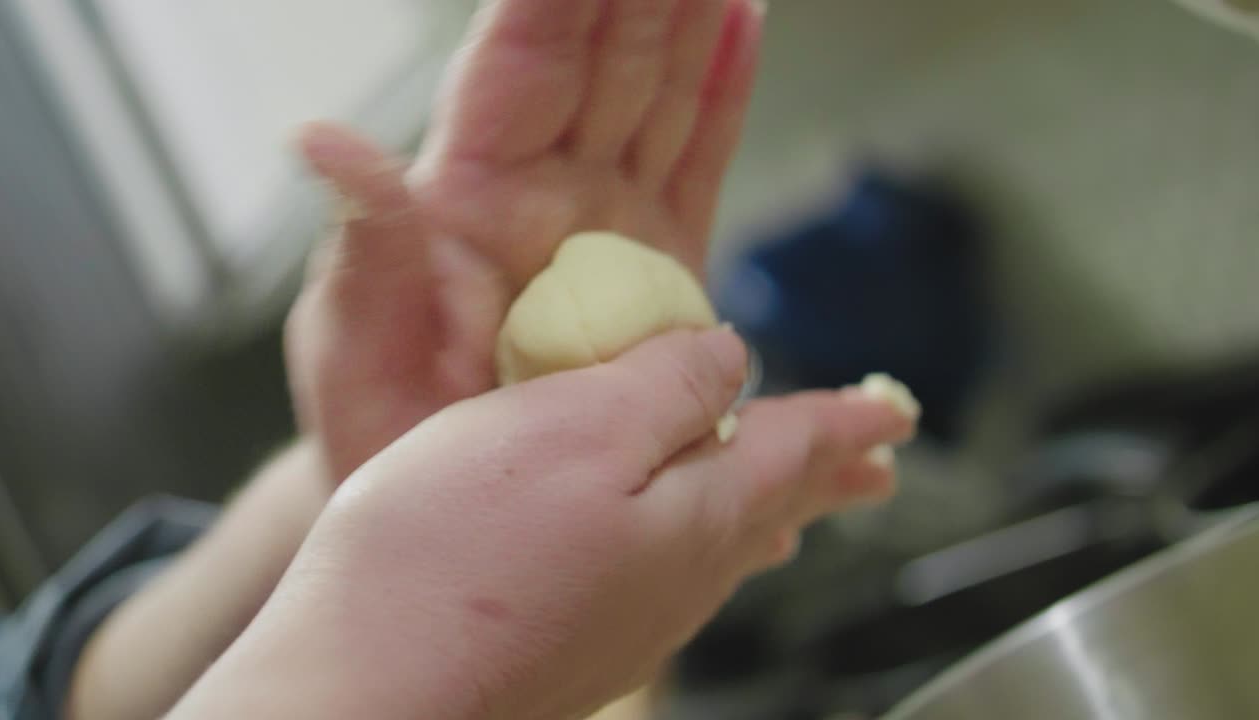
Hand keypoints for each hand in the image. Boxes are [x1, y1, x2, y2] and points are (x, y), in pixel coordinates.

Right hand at [168, 328, 916, 719]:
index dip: (842, 419)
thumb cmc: (453, 555)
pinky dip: (701, 543)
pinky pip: (668, 575)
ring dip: (769, 509)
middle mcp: (674, 578)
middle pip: (768, 507)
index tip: (892, 408)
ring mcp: (624, 619)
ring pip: (722, 545)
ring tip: (802, 503)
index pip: (790, 449)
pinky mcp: (570, 639)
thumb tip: (731, 362)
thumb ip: (666, 388)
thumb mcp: (573, 427)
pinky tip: (687, 550)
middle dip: (823, 474)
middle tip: (876, 464)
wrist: (366, 692)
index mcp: (690, 513)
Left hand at [287, 0, 766, 482]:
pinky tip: (746, 27)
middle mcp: (544, 188)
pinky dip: (724, 95)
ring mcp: (607, 221)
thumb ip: (364, 246)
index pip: (518, 61)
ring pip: (656, 92)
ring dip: (691, 17)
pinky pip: (697, 160)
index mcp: (468, 191)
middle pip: (601, 56)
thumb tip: (320, 139)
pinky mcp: (661, 265)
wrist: (452, 502)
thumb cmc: (382, 422)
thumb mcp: (354, 342)